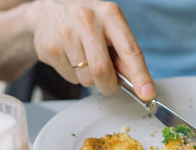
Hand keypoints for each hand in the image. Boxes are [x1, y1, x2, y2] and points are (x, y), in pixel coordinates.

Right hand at [27, 0, 154, 100]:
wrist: (49, 11)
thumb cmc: (89, 22)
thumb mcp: (112, 29)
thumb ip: (126, 56)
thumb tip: (141, 85)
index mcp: (110, 15)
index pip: (129, 51)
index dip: (140, 75)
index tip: (147, 93)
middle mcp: (86, 20)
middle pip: (102, 71)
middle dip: (109, 85)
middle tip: (109, 82)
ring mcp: (65, 33)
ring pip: (86, 79)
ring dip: (91, 79)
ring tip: (86, 59)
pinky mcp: (48, 47)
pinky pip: (70, 78)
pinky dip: (76, 75)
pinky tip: (72, 58)